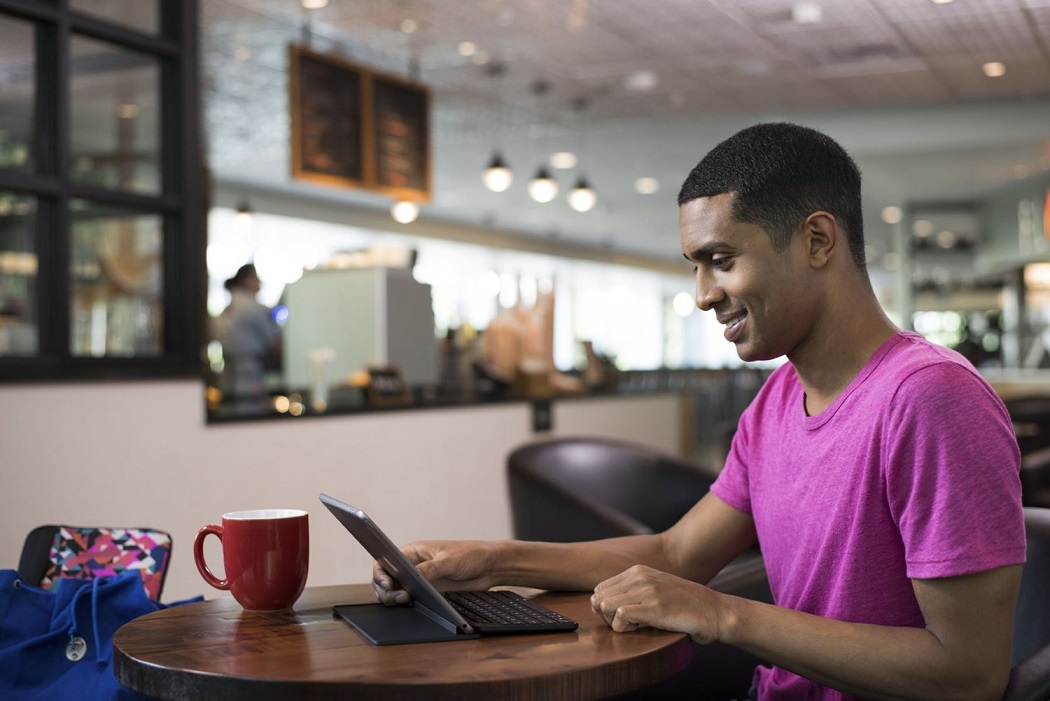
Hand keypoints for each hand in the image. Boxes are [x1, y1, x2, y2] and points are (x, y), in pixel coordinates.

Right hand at [371, 540, 498, 605]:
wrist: (489, 567)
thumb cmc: (470, 555)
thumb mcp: (448, 561)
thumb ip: (429, 570)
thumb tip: (412, 579)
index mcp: (413, 551)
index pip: (386, 561)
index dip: (380, 573)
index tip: (387, 584)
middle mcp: (413, 565)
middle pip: (387, 580)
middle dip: (387, 590)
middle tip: (400, 598)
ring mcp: (419, 580)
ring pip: (396, 592)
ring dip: (396, 599)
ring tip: (406, 601)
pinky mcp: (428, 592)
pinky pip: (411, 600)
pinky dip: (407, 605)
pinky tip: (412, 606)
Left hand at [590, 565, 723, 643]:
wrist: (714, 611)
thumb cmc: (685, 606)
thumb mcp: (656, 588)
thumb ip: (633, 591)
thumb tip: (602, 604)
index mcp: (638, 570)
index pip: (600, 589)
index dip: (605, 607)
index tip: (621, 617)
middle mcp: (639, 576)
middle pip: (599, 597)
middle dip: (606, 616)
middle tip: (627, 624)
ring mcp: (646, 590)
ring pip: (604, 605)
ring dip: (614, 622)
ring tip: (634, 626)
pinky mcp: (653, 607)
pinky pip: (619, 617)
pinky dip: (623, 628)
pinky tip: (641, 628)